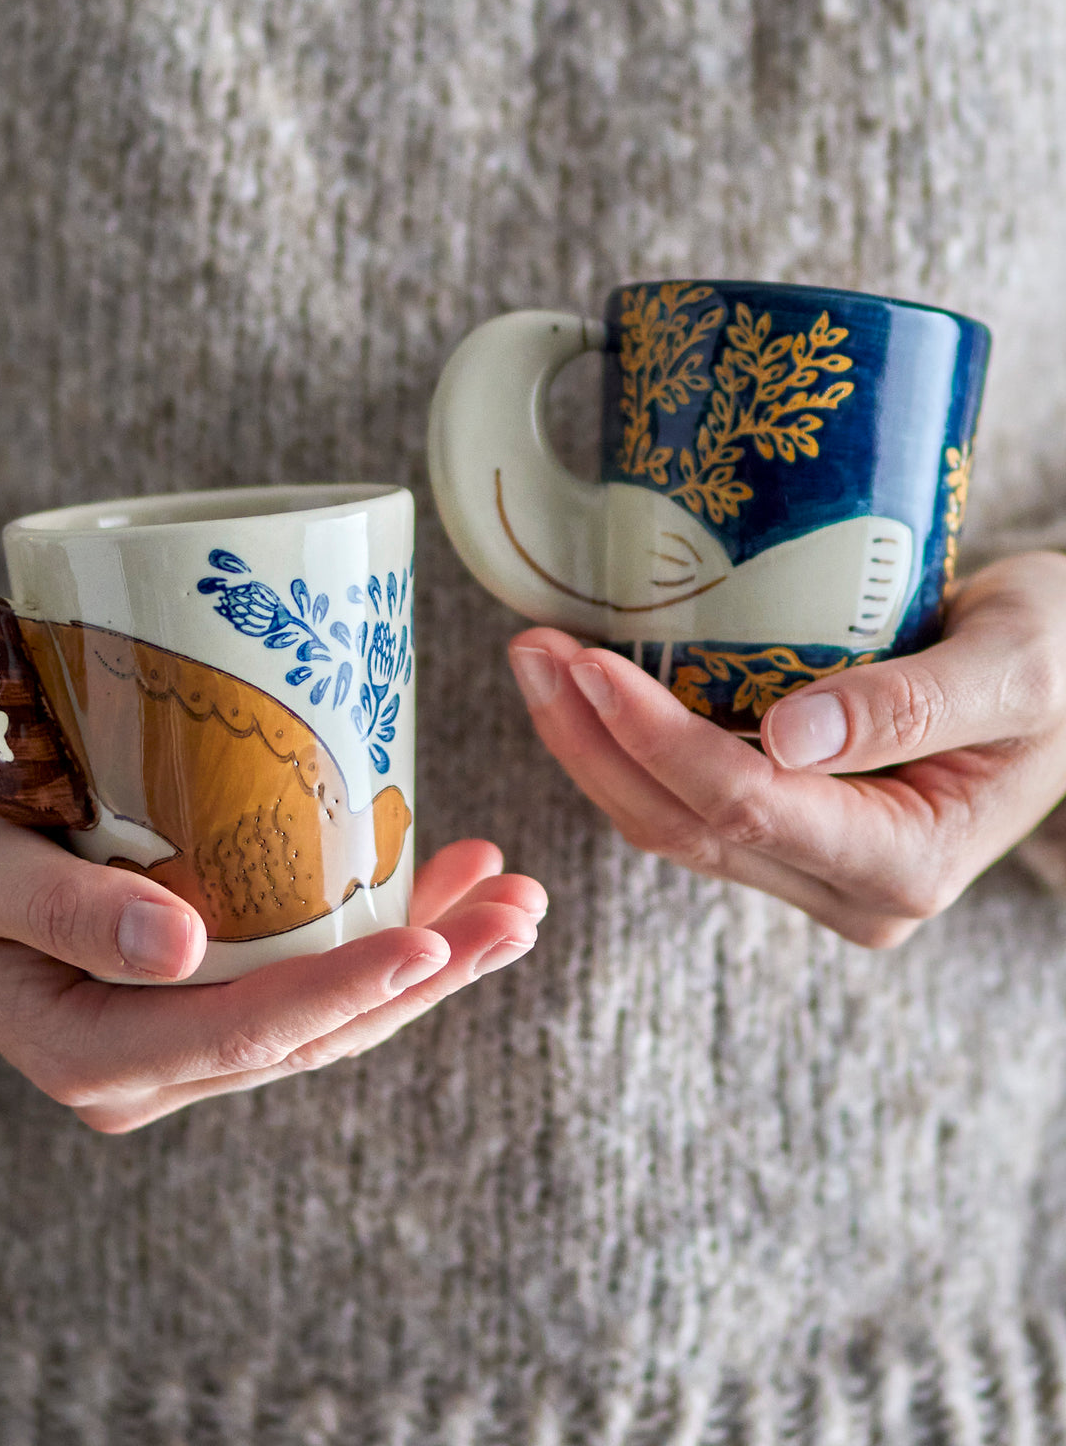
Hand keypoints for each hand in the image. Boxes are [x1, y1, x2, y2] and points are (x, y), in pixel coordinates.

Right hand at [0, 749, 544, 1130]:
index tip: (438, 941)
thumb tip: (178, 947)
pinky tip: (438, 884)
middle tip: (518, 908)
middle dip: (427, 974)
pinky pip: (303, 980)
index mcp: (92, 1052)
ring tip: (508, 896)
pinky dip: (377, 936)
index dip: (350, 988)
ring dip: (426, 958)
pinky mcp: (195, 996)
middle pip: (314, 1032)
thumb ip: (63, 912)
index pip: (248, 1030)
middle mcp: (146, 1065)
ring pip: (326, 1013)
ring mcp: (177, 1038)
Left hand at [509, 551, 1065, 948]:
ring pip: (669, 825)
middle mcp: (852, 891)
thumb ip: (911, 704)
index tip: (587, 663)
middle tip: (531, 652)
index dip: (656, 739)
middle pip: (683, 830)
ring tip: (540, 659)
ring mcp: (816, 872)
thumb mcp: (1015, 663)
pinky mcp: (792, 838)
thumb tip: (789, 737)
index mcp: (906, 862)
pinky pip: (688, 805)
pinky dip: (630, 748)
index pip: (746, 807)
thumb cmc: (1062, 656)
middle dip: (592, 743)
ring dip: (593, 746)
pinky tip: (590, 687)